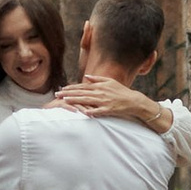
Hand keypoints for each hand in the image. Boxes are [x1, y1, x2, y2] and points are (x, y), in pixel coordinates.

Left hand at [56, 76, 171, 134]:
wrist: (133, 100)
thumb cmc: (121, 91)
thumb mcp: (110, 81)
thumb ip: (97, 79)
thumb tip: (86, 77)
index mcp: (99, 86)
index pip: (82, 87)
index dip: (71, 88)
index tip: (61, 89)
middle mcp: (100, 92)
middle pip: (81, 93)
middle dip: (68, 94)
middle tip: (57, 95)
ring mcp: (104, 101)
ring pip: (87, 100)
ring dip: (75, 100)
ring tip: (65, 101)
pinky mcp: (109, 109)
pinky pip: (98, 111)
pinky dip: (91, 112)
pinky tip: (83, 113)